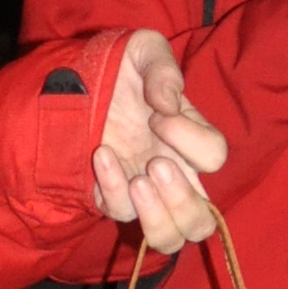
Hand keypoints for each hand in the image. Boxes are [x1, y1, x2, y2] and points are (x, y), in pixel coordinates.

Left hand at [91, 29, 227, 251]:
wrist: (72, 80)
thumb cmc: (117, 67)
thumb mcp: (144, 50)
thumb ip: (163, 69)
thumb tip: (168, 105)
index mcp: (189, 137)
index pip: (215, 158)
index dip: (192, 141)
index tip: (158, 116)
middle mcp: (172, 171)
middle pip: (201, 222)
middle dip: (182, 200)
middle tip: (155, 164)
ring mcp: (140, 189)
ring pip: (168, 238)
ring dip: (155, 215)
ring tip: (137, 180)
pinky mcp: (109, 195)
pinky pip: (118, 213)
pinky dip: (112, 190)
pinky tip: (101, 156)